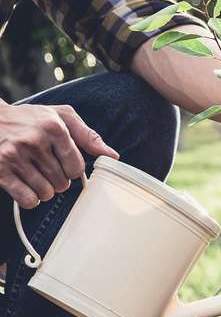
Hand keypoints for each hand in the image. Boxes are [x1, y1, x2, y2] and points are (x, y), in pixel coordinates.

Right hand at [0, 103, 117, 207]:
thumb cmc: (30, 118)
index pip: (77, 167)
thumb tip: (112, 156)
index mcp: (53, 127)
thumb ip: (88, 136)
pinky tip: (26, 186)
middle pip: (62, 182)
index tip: (64, 163)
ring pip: (46, 193)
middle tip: (47, 168)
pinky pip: (27, 200)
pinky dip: (31, 199)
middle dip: (59, 180)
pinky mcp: (0, 171)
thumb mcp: (61, 117)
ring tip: (37, 175)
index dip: (73, 169)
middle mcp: (34, 141)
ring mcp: (14, 156)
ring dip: (45, 190)